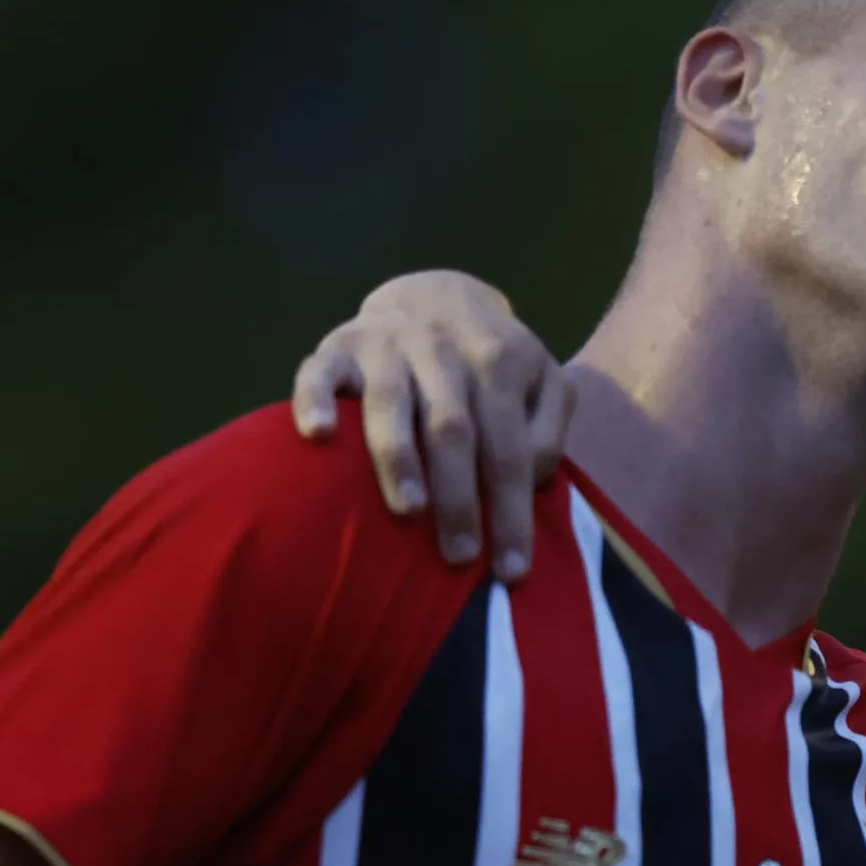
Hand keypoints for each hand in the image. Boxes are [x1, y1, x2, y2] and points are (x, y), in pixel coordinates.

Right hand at [291, 271, 574, 581]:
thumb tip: (534, 479)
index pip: (511, 448)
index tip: (513, 570)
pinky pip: (319, 372)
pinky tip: (317, 436)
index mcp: (499, 363)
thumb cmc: (495, 362)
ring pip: (391, 403)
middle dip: (458, 498)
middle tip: (460, 557)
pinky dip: (315, 401)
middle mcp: (442, 351)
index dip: (513, 510)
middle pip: (453, 430)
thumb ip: (549, 428)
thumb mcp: (544, 381)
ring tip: (407, 511)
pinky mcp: (338, 346)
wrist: (437, 295)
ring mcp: (387, 345)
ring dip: (398, 458)